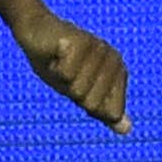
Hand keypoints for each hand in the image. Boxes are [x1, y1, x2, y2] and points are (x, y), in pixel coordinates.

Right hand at [11, 8, 129, 132]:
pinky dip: (54, 68)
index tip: (81, 86)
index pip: (111, 113)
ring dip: (62, 79)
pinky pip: (65, 75)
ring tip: (61, 63)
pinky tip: (55, 54)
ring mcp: (99, 49)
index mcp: (119, 72)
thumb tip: (126, 130)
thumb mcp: (81, 93)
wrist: (34, 31)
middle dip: (74, 93)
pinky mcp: (81, 42)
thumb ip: (104, 110)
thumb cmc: (59, 64)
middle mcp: (114, 59)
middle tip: (68, 72)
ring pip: (78, 90)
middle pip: (93, 104)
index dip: (89, 105)